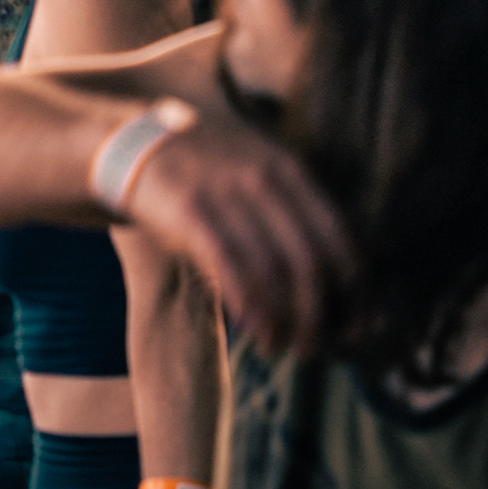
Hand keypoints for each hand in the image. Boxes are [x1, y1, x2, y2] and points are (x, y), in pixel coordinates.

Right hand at [125, 115, 354, 356]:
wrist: (134, 140)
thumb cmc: (204, 168)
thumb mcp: (255, 167)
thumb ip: (288, 207)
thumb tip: (328, 272)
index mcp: (288, 171)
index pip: (337, 235)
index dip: (351, 285)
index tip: (353, 320)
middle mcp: (263, 181)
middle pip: (308, 261)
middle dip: (317, 314)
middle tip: (314, 346)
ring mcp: (226, 195)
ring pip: (271, 271)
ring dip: (281, 320)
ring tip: (278, 347)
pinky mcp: (190, 212)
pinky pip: (229, 266)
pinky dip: (246, 303)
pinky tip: (251, 328)